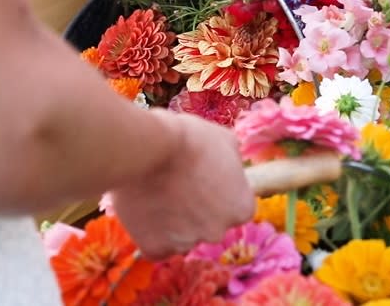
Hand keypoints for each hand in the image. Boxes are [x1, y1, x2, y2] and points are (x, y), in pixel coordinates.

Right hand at [108, 111, 253, 258]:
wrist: (147, 149)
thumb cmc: (189, 139)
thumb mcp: (226, 141)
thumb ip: (233, 164)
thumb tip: (231, 168)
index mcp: (241, 209)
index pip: (235, 209)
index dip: (220, 195)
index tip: (203, 181)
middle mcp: (218, 232)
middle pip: (210, 226)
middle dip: (198, 210)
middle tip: (178, 186)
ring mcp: (187, 243)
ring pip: (183, 239)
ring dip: (175, 224)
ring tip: (158, 195)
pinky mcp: (156, 248)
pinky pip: (158, 249)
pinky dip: (152, 236)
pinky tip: (148, 213)